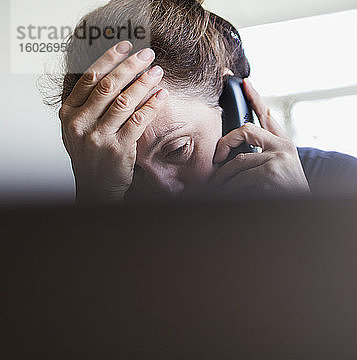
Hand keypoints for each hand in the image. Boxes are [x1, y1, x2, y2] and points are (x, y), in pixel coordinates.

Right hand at [59, 41, 167, 202]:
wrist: (95, 189)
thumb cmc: (91, 156)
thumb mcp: (79, 128)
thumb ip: (89, 104)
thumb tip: (113, 72)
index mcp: (68, 113)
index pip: (89, 78)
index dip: (109, 59)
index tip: (125, 46)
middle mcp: (80, 123)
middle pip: (108, 86)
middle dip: (130, 66)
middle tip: (147, 54)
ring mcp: (98, 136)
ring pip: (124, 101)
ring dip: (143, 83)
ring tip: (157, 71)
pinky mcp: (117, 148)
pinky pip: (138, 121)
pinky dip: (151, 105)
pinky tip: (161, 95)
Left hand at [209, 80, 309, 194]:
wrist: (303, 212)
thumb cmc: (287, 193)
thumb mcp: (281, 170)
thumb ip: (265, 155)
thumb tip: (238, 149)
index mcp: (285, 144)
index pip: (268, 116)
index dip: (255, 97)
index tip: (244, 82)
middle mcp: (283, 147)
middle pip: (245, 130)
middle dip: (224, 143)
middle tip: (216, 158)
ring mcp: (278, 159)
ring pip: (237, 161)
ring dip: (223, 177)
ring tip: (217, 186)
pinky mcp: (271, 173)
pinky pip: (240, 178)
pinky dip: (229, 189)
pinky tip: (226, 195)